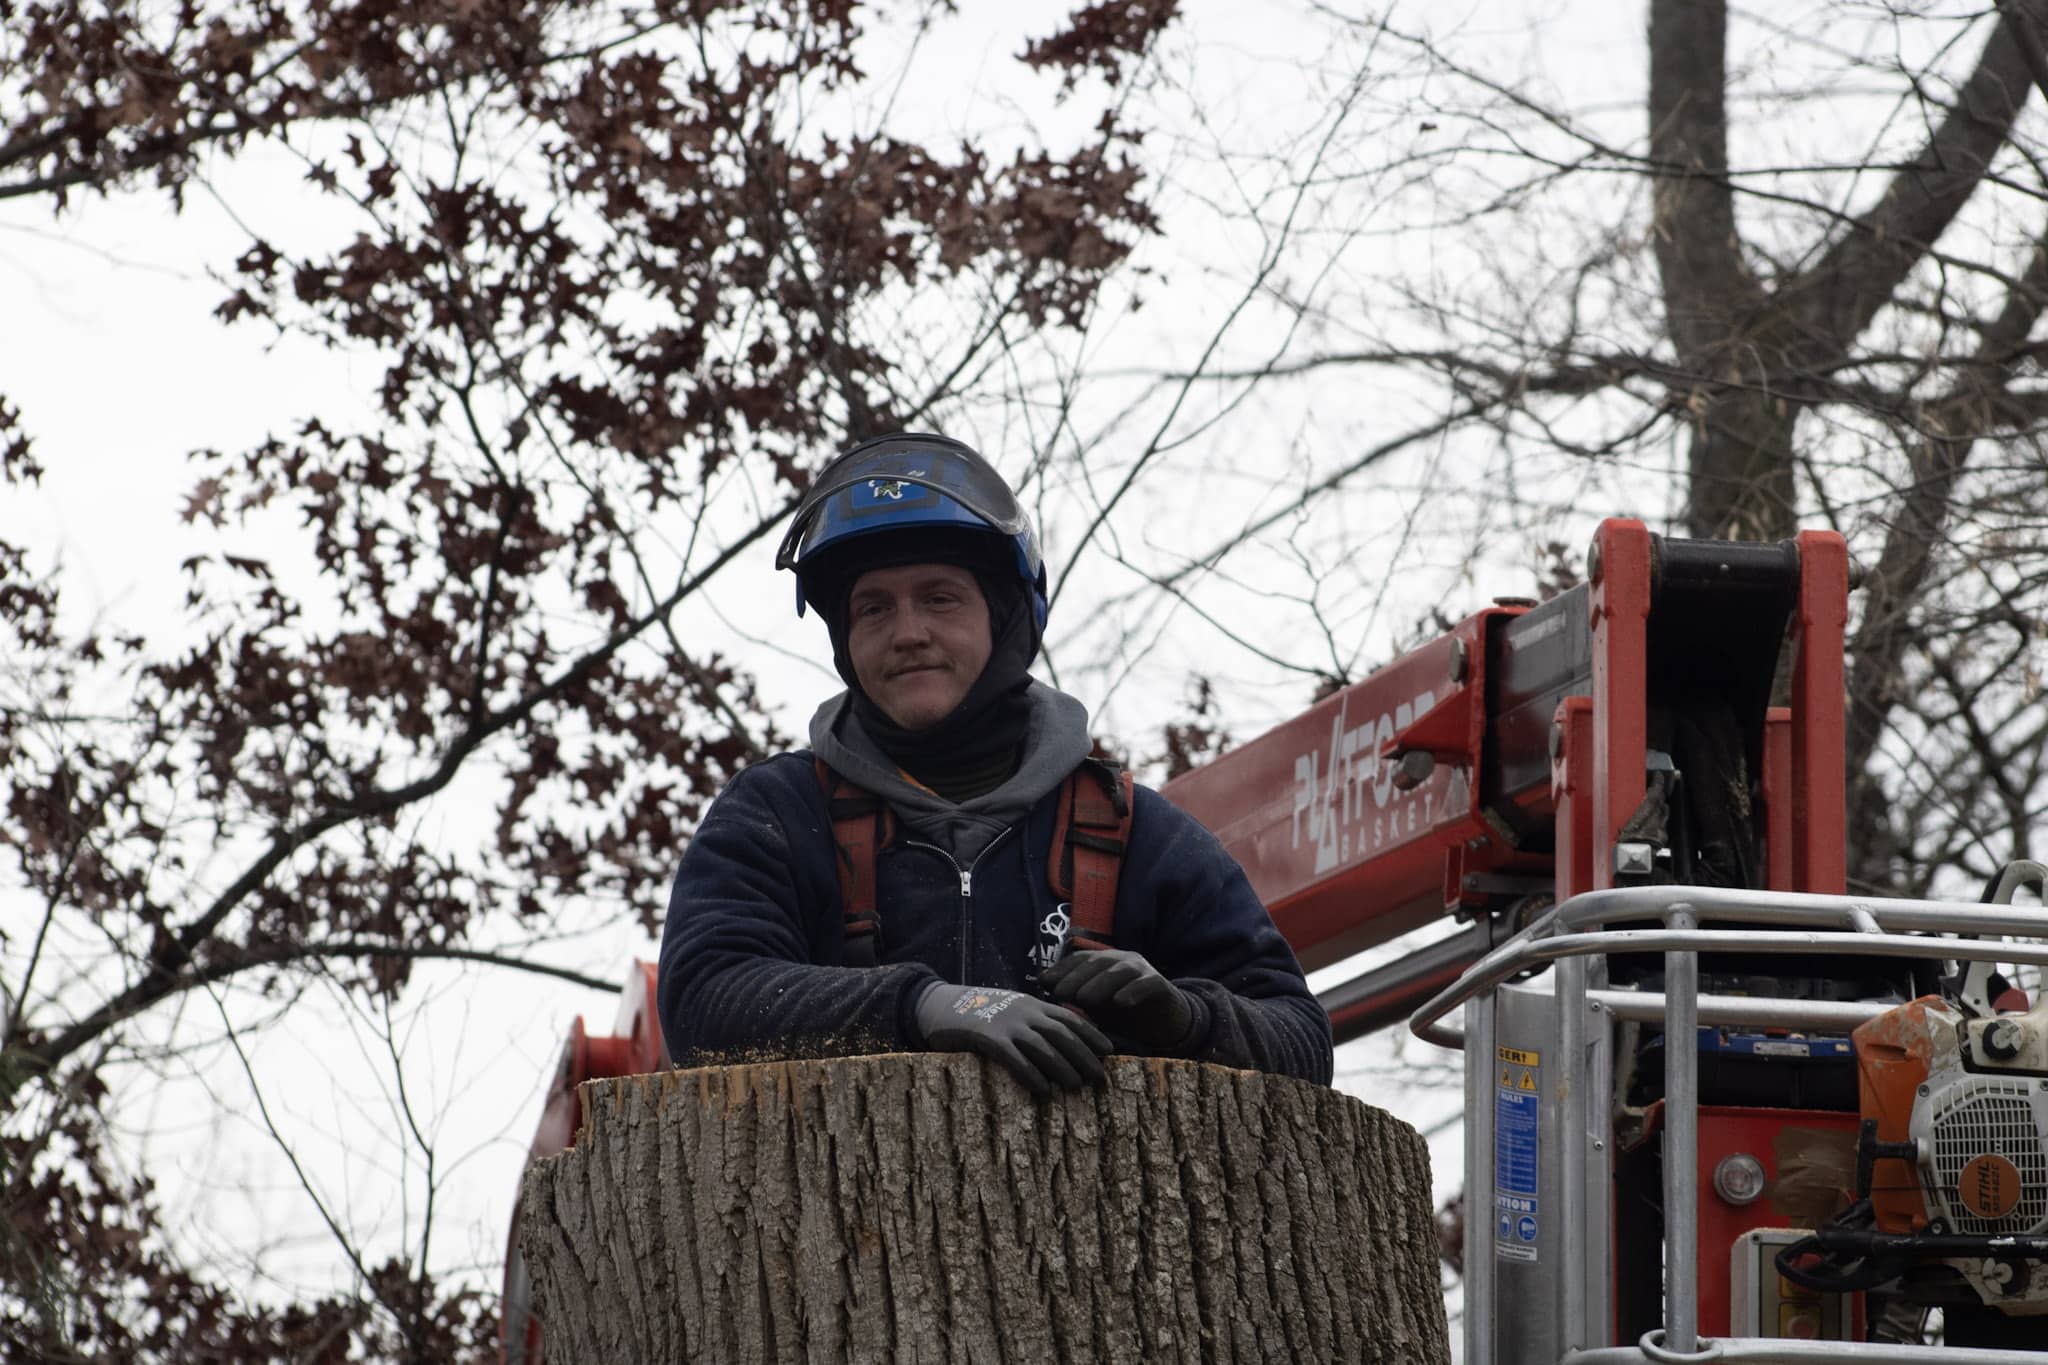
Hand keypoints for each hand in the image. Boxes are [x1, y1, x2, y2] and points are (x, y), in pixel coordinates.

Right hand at [913, 983, 1111, 1097]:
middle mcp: (1024, 1012)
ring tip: (1076, 1086)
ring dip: (1063, 1067)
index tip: (1109, 1050)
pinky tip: (1042, 1090)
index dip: (1091, 1034)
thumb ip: (1033, 1020)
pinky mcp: (988, 1038)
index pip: (1070, 1018)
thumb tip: (1059, 1043)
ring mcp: (1007, 1024)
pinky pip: (1015, 1058)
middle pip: (1062, 1034)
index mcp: (1032, 1004)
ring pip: (1043, 1047)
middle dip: (1084, 1055)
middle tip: (1100, 1076)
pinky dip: (1031, 1074)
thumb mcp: (1011, 1008)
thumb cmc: (979, 1012)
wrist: (940, 1004)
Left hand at [1041, 948, 1193, 1051]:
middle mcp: (1123, 960)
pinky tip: (1121, 1003)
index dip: (1063, 968)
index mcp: (1106, 962)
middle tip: (1061, 994)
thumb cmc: (1124, 1013)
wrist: (1165, 1021)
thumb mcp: (1096, 1005)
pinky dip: (1133, 991)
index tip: (1044, 983)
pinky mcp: (1160, 984)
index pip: (1081, 959)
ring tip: (1085, 1000)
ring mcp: (1143, 970)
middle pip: (1099, 962)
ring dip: (1101, 984)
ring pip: (1121, 971)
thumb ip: (1074, 994)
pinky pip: (1147, 983)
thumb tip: (1043, 983)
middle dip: (1077, 977)